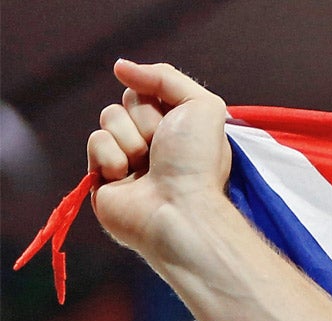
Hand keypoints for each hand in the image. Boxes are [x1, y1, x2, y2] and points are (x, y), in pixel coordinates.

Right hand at [86, 61, 231, 258]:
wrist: (179, 208)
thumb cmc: (196, 162)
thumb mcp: (201, 106)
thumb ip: (165, 77)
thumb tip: (120, 67)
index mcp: (178, 129)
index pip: (148, 90)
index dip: (155, 99)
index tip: (173, 118)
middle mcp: (154, 144)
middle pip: (126, 101)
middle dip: (144, 119)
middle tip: (161, 147)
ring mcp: (127, 160)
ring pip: (108, 118)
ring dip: (129, 138)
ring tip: (147, 165)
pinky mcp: (103, 178)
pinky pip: (95, 142)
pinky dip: (111, 156)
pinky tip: (127, 178)